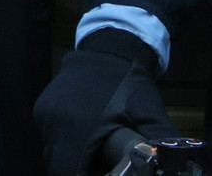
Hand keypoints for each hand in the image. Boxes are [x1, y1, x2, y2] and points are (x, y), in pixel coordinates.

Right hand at [34, 30, 178, 175]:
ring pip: (51, 152)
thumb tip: (171, 165)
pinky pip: (48, 136)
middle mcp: (56, 123)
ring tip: (92, 152)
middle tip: (99, 166)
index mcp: (80, 128)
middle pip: (57, 165)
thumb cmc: (130, 83)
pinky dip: (62, 143)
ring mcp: (45, 115)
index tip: (99, 174)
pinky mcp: (41, 108)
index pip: (68, 171)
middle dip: (75, 170)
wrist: (109, 47)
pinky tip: (82, 136)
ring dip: (69, 158)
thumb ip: (158, 141)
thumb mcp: (150, 114)